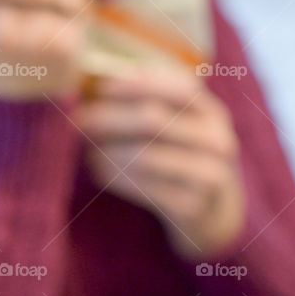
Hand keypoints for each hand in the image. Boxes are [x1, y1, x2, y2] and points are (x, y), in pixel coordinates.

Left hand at [74, 67, 245, 259]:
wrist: (213, 212)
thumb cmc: (182, 158)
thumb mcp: (180, 128)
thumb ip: (148, 103)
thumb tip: (94, 83)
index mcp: (212, 113)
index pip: (179, 88)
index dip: (138, 84)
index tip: (100, 87)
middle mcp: (217, 142)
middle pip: (154, 120)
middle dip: (109, 118)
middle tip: (77, 121)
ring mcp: (208, 176)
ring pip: (144, 156)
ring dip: (107, 151)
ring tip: (86, 150)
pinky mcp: (192, 207)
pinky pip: (143, 188)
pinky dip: (115, 178)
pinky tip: (99, 172)